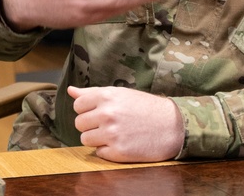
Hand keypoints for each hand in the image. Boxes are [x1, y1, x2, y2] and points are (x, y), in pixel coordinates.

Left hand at [69, 85, 183, 161]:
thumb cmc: (145, 107)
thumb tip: (70, 91)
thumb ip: (92, 93)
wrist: (172, 125)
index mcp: (107, 96)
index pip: (78, 106)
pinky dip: (107, 150)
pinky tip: (122, 143)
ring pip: (86, 140)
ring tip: (114, 133)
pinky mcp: (118, 152)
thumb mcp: (120, 94)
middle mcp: (107, 114)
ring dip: (97, 139)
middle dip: (91, 125)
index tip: (99, 112)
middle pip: (79, 124)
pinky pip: (99, 153)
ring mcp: (112, 134)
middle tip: (109, 124)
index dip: (87, 110)